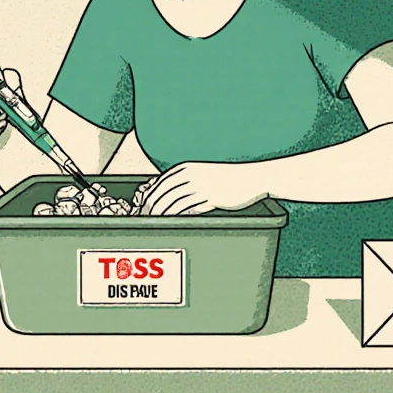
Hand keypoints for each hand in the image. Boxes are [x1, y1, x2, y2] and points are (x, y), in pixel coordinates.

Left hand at [140, 162, 269, 215]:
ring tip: (153, 224)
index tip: (141, 209)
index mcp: (185, 168)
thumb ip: (186, 183)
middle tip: (143, 220)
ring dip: (159, 214)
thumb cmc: (228, 179)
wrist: (251, 178)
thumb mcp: (203, 175)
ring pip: (171, 202)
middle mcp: (189, 174)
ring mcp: (199, 185)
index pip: (158, 183)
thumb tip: (171, 199)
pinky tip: (170, 223)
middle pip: (160, 193)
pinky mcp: (209, 196)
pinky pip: (186, 208)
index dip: (147, 197)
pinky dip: (175, 216)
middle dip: (148, 208)